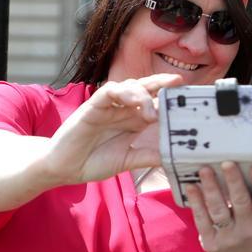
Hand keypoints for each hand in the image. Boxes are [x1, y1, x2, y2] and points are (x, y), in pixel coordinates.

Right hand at [46, 74, 183, 185]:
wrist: (64, 169)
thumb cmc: (93, 162)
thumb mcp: (127, 161)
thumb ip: (147, 157)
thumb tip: (171, 157)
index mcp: (133, 120)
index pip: (155, 101)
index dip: (169, 96)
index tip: (187, 96)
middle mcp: (123, 110)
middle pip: (145, 88)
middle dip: (161, 82)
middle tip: (178, 83)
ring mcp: (108, 107)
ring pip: (129, 86)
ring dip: (143, 95)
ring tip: (152, 115)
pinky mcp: (92, 107)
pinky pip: (109, 92)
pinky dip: (123, 93)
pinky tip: (134, 102)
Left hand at [186, 163, 251, 251]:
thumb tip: (239, 162)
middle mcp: (248, 230)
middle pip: (241, 203)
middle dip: (234, 182)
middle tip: (227, 163)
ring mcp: (229, 238)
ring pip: (219, 211)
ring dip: (211, 188)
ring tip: (205, 170)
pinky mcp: (211, 243)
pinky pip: (202, 220)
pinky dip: (196, 202)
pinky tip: (192, 186)